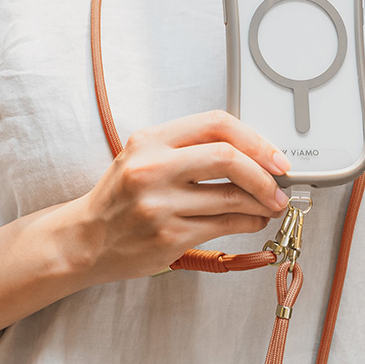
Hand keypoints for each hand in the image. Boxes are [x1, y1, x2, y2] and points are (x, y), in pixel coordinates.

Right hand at [63, 110, 291, 284]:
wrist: (84, 239)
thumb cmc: (120, 197)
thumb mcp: (144, 157)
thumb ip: (190, 149)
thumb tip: (253, 153)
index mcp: (150, 141)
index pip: (215, 124)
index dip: (255, 139)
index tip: (274, 156)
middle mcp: (152, 169)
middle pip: (228, 158)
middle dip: (264, 174)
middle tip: (280, 185)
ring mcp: (159, 205)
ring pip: (231, 197)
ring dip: (262, 202)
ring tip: (270, 204)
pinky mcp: (168, 237)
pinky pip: (224, 226)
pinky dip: (249, 222)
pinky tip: (253, 220)